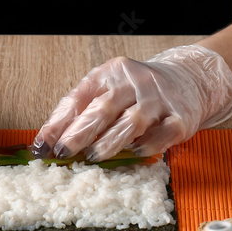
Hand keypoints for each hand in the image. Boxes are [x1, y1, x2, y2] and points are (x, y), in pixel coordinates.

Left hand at [31, 45, 231, 161]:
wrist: (190, 79)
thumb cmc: (137, 92)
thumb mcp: (108, 90)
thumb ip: (80, 113)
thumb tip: (45, 144)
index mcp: (110, 74)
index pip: (79, 98)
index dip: (58, 123)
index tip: (42, 146)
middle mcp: (134, 83)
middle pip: (103, 108)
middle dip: (80, 132)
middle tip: (62, 152)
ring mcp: (158, 100)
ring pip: (131, 122)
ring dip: (110, 142)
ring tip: (93, 156)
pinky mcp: (179, 118)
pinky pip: (162, 134)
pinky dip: (147, 145)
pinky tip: (134, 153)